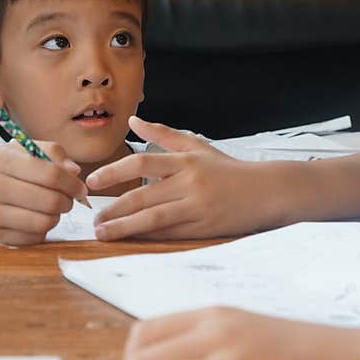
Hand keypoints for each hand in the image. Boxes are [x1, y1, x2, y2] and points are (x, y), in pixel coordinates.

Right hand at [0, 141, 87, 245]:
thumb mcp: (14, 151)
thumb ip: (49, 153)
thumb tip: (75, 172)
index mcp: (1, 161)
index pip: (51, 175)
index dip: (73, 184)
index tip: (80, 188)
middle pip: (51, 201)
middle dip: (68, 202)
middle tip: (68, 199)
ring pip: (45, 223)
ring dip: (56, 217)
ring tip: (51, 209)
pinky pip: (33, 239)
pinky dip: (42, 231)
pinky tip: (35, 220)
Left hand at [87, 116, 262, 240]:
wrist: (267, 192)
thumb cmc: (229, 170)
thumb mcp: (198, 147)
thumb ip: (164, 134)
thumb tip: (134, 120)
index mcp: (185, 161)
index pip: (142, 162)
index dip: (114, 172)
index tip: (93, 181)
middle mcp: (189, 182)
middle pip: (142, 195)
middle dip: (113, 208)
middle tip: (92, 217)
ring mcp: (197, 206)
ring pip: (153, 218)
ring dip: (124, 227)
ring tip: (103, 233)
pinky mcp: (205, 227)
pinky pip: (170, 233)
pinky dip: (148, 236)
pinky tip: (131, 239)